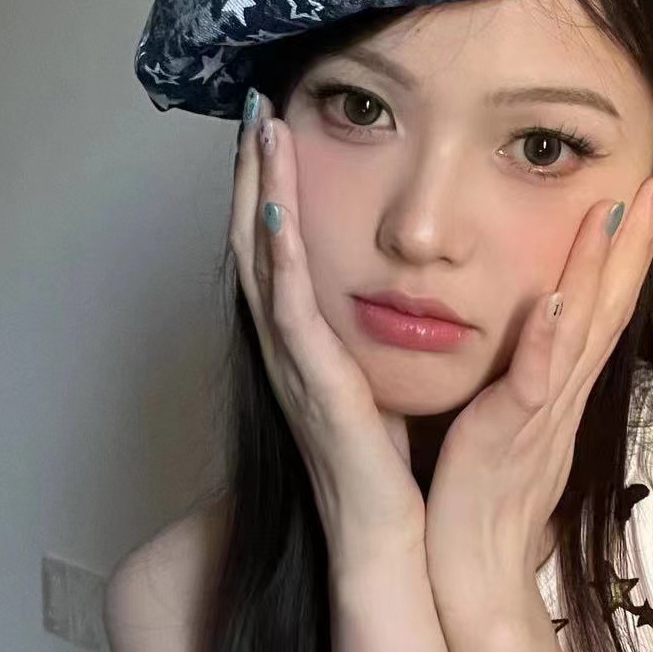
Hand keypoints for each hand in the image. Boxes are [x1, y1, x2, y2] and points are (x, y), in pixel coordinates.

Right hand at [229, 90, 425, 572]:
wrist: (386, 541)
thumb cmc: (387, 468)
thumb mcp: (380, 383)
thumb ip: (374, 339)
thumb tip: (400, 296)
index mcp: (307, 344)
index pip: (280, 251)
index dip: (270, 190)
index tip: (277, 133)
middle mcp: (289, 347)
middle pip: (256, 242)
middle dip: (252, 175)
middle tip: (253, 110)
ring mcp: (294, 365)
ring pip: (263, 263)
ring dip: (257, 196)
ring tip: (258, 133)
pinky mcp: (313, 387)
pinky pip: (289, 314)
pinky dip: (279, 263)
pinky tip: (275, 213)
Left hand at [424, 167, 652, 605]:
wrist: (476, 568)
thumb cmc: (488, 491)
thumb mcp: (514, 417)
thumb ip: (530, 367)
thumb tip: (537, 319)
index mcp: (562, 381)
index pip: (608, 298)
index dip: (634, 242)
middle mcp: (564, 388)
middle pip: (614, 301)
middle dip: (642, 235)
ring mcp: (542, 412)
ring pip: (582, 330)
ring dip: (600, 269)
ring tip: (616, 207)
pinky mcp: (508, 436)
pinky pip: (532, 385)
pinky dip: (546, 344)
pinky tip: (553, 302)